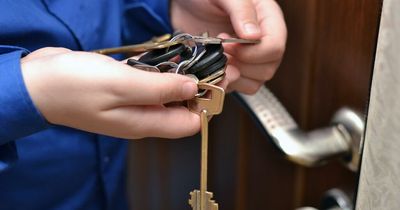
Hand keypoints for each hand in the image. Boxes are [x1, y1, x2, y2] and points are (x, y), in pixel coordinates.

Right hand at [21, 47, 199, 138]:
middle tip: (202, 61)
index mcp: (144, 122)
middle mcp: (142, 117)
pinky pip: (150, 85)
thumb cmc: (74, 86)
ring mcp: (131, 105)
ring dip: (178, 78)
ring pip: (166, 94)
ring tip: (186, 56)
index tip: (211, 78)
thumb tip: (194, 88)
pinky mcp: (122, 91)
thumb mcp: (122, 85)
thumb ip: (160, 89)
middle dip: (196, 88)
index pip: (190, 123)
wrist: (36, 83)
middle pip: (181, 108)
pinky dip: (159, 73)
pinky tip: (162, 59)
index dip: (204, 103)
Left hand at [171, 0, 286, 93]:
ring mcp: (252, 56)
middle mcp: (265, 39)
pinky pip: (241, 86)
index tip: (227, 45)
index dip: (251, 53)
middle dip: (240, 64)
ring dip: (233, 75)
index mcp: (268, 18)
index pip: (274, 47)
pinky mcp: (238, 67)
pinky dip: (227, 82)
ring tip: (217, 57)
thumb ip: (241, 11)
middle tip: (220, 50)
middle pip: (267, 68)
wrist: (186, 4)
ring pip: (256, 81)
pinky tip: (215, 67)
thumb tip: (253, 36)